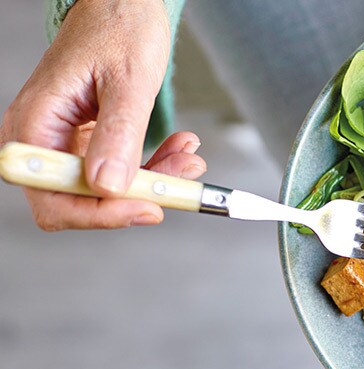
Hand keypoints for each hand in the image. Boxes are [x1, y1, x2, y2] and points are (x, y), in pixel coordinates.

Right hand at [0, 0, 207, 230]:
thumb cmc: (118, 28)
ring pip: (109, 190)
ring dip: (154, 181)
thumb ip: (117, 132)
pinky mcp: (91, 143)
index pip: (52, 197)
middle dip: (136, 196)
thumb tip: (107, 185)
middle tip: (183, 177)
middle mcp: (45, 141)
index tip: (149, 207)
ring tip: (188, 157)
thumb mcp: (127, 80)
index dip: (99, 213)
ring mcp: (67, 145)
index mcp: (35, 125)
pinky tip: (179, 148)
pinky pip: (121, 171)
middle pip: (82, 201)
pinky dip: (154, 166)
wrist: (123, 5)